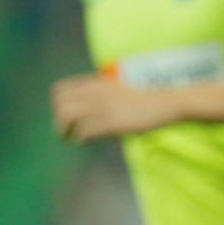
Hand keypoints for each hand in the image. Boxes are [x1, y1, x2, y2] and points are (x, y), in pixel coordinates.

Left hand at [51, 74, 178, 142]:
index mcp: (96, 83)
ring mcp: (103, 107)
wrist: (165, 103)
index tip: (66, 115)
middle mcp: (96, 93)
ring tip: (70, 138)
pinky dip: (81, 139)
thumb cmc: (143, 98)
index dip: (58, 105)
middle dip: (58, 121)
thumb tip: (83, 107)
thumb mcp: (117, 88)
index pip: (60, 90)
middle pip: (60, 105)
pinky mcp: (111, 122)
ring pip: (67, 118)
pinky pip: (84, 132)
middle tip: (65, 131)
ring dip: (64, 131)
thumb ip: (98, 93)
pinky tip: (86, 141)